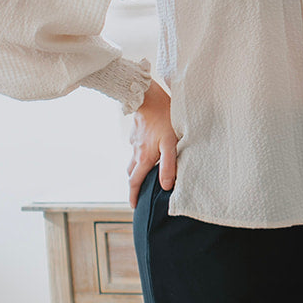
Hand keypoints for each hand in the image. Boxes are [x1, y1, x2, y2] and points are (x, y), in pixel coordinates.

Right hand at [127, 81, 178, 208]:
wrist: (148, 96)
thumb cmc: (164, 120)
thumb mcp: (170, 144)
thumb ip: (169, 166)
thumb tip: (166, 187)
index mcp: (144, 158)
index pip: (135, 182)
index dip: (133, 196)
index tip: (133, 206)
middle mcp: (136, 152)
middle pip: (132, 173)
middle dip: (134, 185)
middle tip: (138, 192)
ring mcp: (134, 141)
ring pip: (132, 160)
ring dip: (136, 169)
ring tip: (143, 174)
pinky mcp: (136, 131)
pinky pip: (135, 147)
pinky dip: (139, 154)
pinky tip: (147, 150)